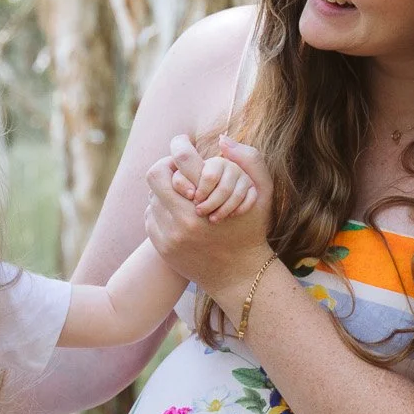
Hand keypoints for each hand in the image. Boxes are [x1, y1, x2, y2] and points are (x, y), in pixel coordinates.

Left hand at [145, 136, 272, 293]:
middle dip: (167, 168)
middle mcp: (182, 220)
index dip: (179, 149)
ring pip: (152, 197)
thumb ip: (250, 160)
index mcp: (205, 202)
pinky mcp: (161, 247)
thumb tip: (223, 139)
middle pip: (155, 176)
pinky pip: (151, 217)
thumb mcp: (262, 193)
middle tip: (178, 169)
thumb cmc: (252, 230)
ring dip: (166, 192)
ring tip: (182, 194)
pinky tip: (179, 213)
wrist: (239, 275)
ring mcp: (169, 236)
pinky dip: (162, 211)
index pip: (177, 161)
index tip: (183, 147)